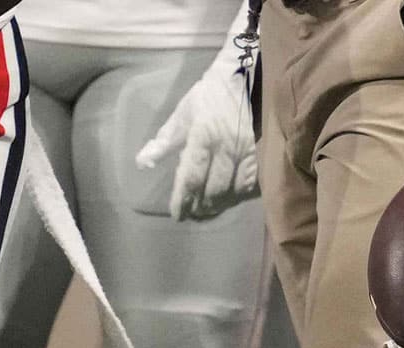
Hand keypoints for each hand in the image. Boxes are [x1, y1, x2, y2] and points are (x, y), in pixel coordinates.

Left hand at [136, 40, 258, 220]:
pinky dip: (238, 197)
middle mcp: (226, 147)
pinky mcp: (261, 152)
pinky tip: (229, 199)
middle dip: (200, 208)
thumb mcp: (182, 114)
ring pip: (233, 191)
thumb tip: (142, 163)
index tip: (177, 214)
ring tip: (207, 210)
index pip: (191, 178)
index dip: (183, 201)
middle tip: (191, 214)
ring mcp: (246, 151)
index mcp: (203, 137)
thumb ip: (163, 141)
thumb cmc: (208, 96)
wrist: (244, 76)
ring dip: (219, 206)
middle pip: (213, 191)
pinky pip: (251, 184)